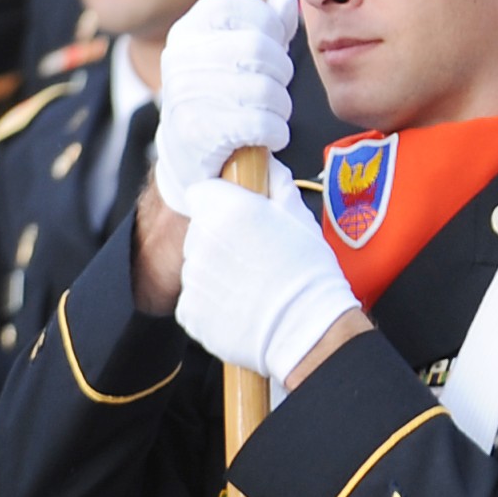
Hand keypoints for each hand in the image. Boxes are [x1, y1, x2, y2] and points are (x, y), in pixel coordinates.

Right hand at [156, 0, 297, 203]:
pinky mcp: (199, 132)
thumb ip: (266, 25)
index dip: (265, 21)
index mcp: (189, 30)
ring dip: (281, 107)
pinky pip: (261, 123)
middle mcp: (181, 57)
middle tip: (276, 87)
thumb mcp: (240, 55)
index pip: (232, 3)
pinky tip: (268, 136)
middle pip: (257, 47)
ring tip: (271, 114)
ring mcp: (186, 94)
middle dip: (281, 71)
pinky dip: (276, 132)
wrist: (190, 160)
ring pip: (264, 88)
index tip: (273, 43)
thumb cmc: (223, 99)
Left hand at [169, 171, 362, 386]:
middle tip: (253, 253)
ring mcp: (192, 277)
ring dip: (216, 270)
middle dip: (220, 237)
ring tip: (252, 284)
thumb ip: (277, 184)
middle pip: (199, 229)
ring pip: (197, 264)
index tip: (237, 214)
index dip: (220, 201)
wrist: (306, 329)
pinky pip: (195, 298)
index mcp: (226, 210)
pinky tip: (242, 305)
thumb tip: (267, 167)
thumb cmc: (308, 274)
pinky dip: (212, 302)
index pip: (202, 192)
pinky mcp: (189, 311)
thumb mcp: (300, 217)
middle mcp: (201, 240)